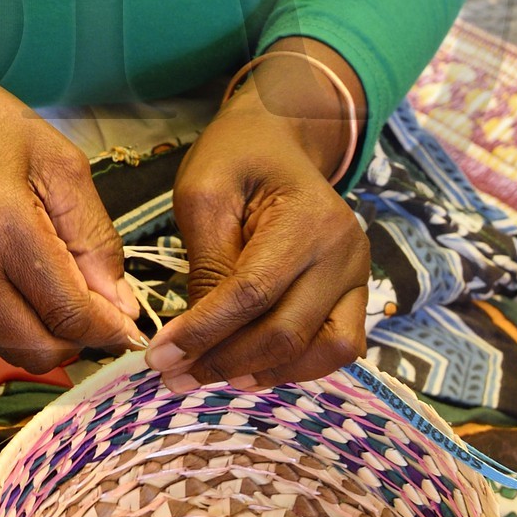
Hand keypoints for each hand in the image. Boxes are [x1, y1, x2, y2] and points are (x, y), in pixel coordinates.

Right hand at [0, 75, 141, 374]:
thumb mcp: (57, 161)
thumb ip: (94, 236)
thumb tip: (120, 304)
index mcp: (5, 226)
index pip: (68, 313)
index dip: (108, 329)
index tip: (130, 324)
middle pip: (40, 349)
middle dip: (79, 340)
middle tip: (97, 309)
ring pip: (13, 349)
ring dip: (47, 335)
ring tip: (59, 291)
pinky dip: (15, 323)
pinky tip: (22, 284)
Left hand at [147, 45, 370, 392]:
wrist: (279, 139)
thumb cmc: (236, 158)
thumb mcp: (203, 194)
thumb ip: (205, 263)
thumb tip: (194, 338)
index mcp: (308, 219)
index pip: (252, 294)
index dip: (204, 333)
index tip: (158, 358)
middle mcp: (344, 252)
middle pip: (287, 332)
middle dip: (225, 363)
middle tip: (173, 376)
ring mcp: (358, 275)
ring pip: (322, 351)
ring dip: (264, 373)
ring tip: (209, 376)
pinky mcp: (356, 292)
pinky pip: (336, 347)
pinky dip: (295, 366)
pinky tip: (249, 368)